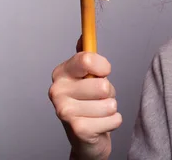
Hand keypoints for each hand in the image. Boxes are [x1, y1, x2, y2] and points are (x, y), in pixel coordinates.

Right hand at [48, 37, 121, 159]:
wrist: (86, 137)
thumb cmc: (89, 101)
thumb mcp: (87, 76)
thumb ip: (86, 56)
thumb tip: (83, 34)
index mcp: (61, 73)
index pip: (87, 59)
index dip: (103, 66)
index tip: (103, 72)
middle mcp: (57, 91)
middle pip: (102, 85)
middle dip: (108, 92)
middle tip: (97, 98)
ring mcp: (65, 112)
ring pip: (110, 103)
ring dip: (110, 108)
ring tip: (98, 111)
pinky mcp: (78, 130)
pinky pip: (114, 118)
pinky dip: (113, 121)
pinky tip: (101, 124)